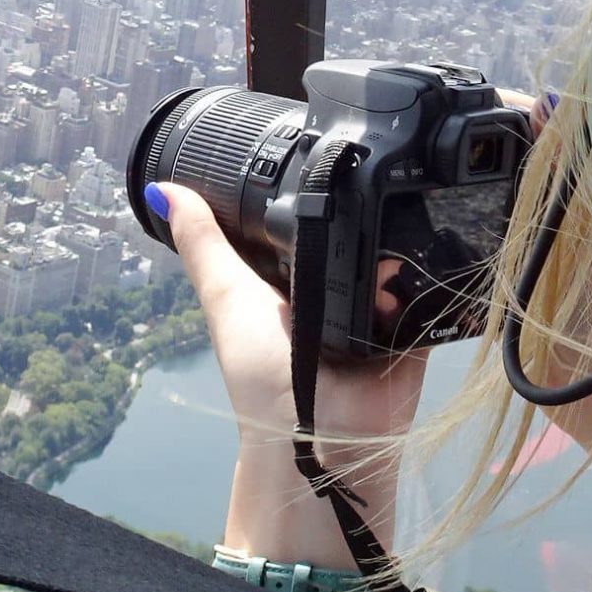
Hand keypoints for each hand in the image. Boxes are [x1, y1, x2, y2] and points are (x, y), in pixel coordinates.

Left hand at [154, 184, 425, 570]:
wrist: (318, 440)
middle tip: (360, 182)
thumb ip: (203, 244)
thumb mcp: (226, 296)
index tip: (316, 151)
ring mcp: (381, 310)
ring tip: (383, 233)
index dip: (309, 190)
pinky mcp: (418, 329)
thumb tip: (160, 189)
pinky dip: (426, 275)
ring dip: (394, 242)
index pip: (306, 221)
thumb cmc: (263, 373)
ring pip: (397, 255)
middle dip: (359, 209)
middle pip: (353, 232)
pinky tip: (415, 260)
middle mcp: (337, 291)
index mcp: (293, 280)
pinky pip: (432, 289)